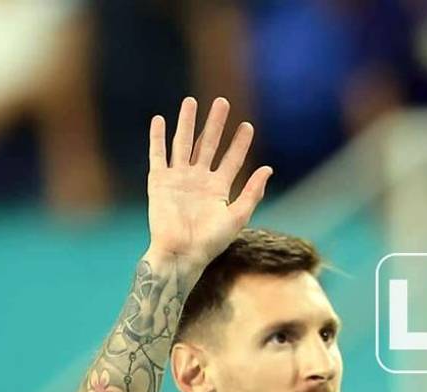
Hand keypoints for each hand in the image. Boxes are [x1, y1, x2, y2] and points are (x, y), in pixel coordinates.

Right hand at [145, 96, 272, 267]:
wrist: (182, 254)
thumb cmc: (210, 242)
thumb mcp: (237, 216)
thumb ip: (252, 192)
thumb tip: (268, 168)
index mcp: (218, 189)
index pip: (232, 159)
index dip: (240, 143)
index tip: (247, 126)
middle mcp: (198, 180)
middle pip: (208, 144)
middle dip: (215, 123)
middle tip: (222, 102)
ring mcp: (178, 179)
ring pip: (183, 144)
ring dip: (187, 123)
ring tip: (191, 102)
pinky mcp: (159, 182)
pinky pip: (158, 155)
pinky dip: (157, 138)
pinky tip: (160, 120)